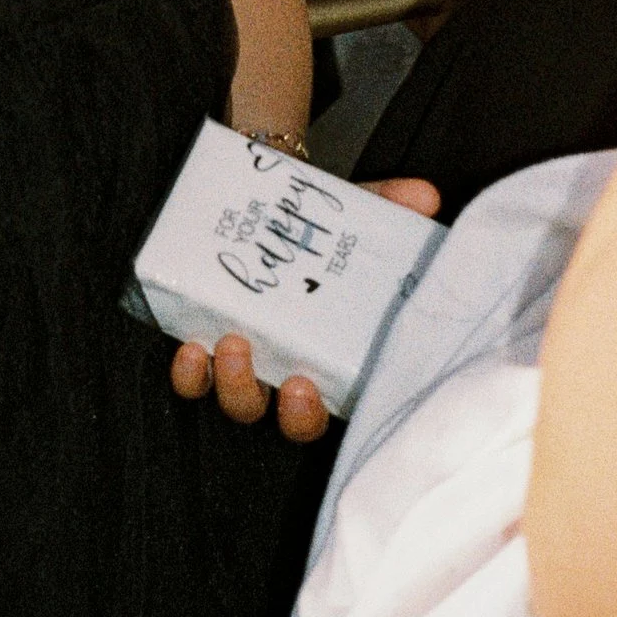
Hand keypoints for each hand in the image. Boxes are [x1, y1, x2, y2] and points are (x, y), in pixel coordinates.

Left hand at [167, 179, 440, 441]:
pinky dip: (190, 373)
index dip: (311, 413)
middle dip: (286, 409)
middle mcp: (288, 371)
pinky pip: (194, 378)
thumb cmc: (319, 229)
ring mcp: (248, 362)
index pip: (326, 409)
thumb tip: (425, 197)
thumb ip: (391, 204)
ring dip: (234, 384)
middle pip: (285, 419)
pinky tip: (190, 347)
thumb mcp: (357, 213)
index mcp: (330, 357)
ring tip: (232, 344)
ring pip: (241, 401)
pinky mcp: (207, 342)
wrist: (268, 206)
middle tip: (287, 379)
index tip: (307, 387)